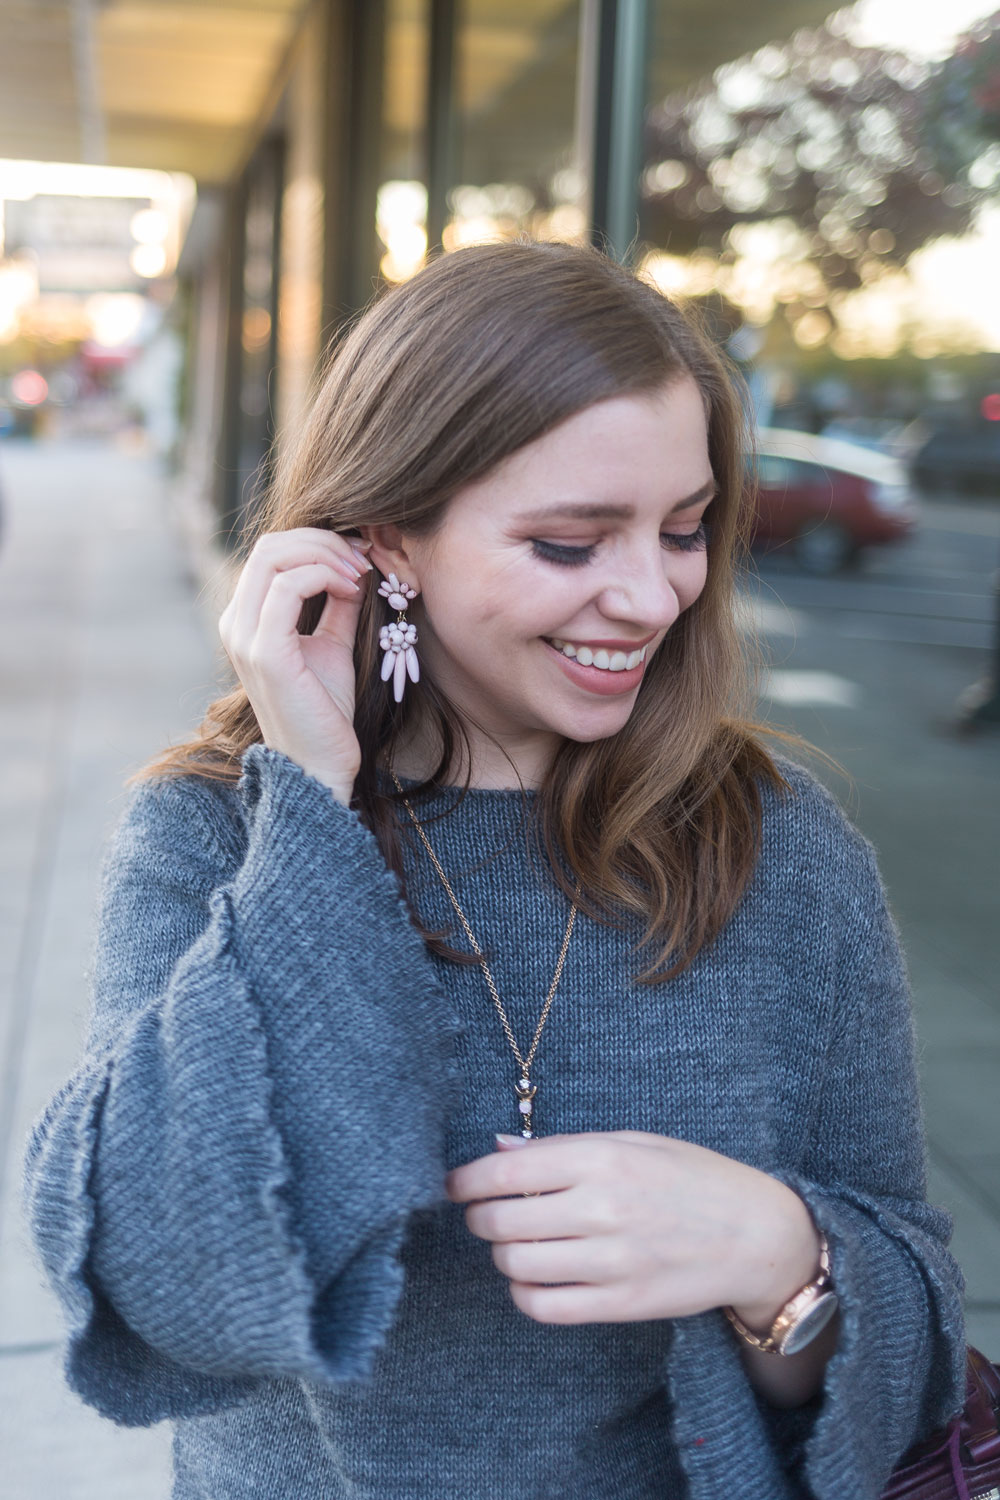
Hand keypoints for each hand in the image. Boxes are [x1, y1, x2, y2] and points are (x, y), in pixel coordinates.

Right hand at [218, 527, 373, 801]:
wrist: (320, 765)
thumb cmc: (325, 710)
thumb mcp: (333, 645)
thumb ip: (336, 604)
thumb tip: (352, 566)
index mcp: (246, 620)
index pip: (271, 552)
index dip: (317, 542)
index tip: (359, 556)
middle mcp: (236, 624)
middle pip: (270, 546)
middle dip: (322, 541)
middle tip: (362, 558)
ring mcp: (245, 637)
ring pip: (275, 556)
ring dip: (326, 554)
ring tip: (361, 573)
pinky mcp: (265, 653)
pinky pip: (289, 587)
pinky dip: (325, 575)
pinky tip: (352, 589)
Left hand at [445, 1131, 819, 1325]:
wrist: (756, 1235)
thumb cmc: (692, 1177)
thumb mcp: (633, 1142)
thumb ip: (563, 1147)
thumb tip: (498, 1150)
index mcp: (602, 1157)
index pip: (504, 1171)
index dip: (466, 1181)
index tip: (455, 1186)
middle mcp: (601, 1208)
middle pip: (500, 1221)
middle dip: (480, 1217)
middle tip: (484, 1213)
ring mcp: (610, 1261)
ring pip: (515, 1264)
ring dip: (502, 1253)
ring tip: (517, 1241)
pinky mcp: (619, 1304)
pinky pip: (543, 1307)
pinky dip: (524, 1292)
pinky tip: (535, 1276)